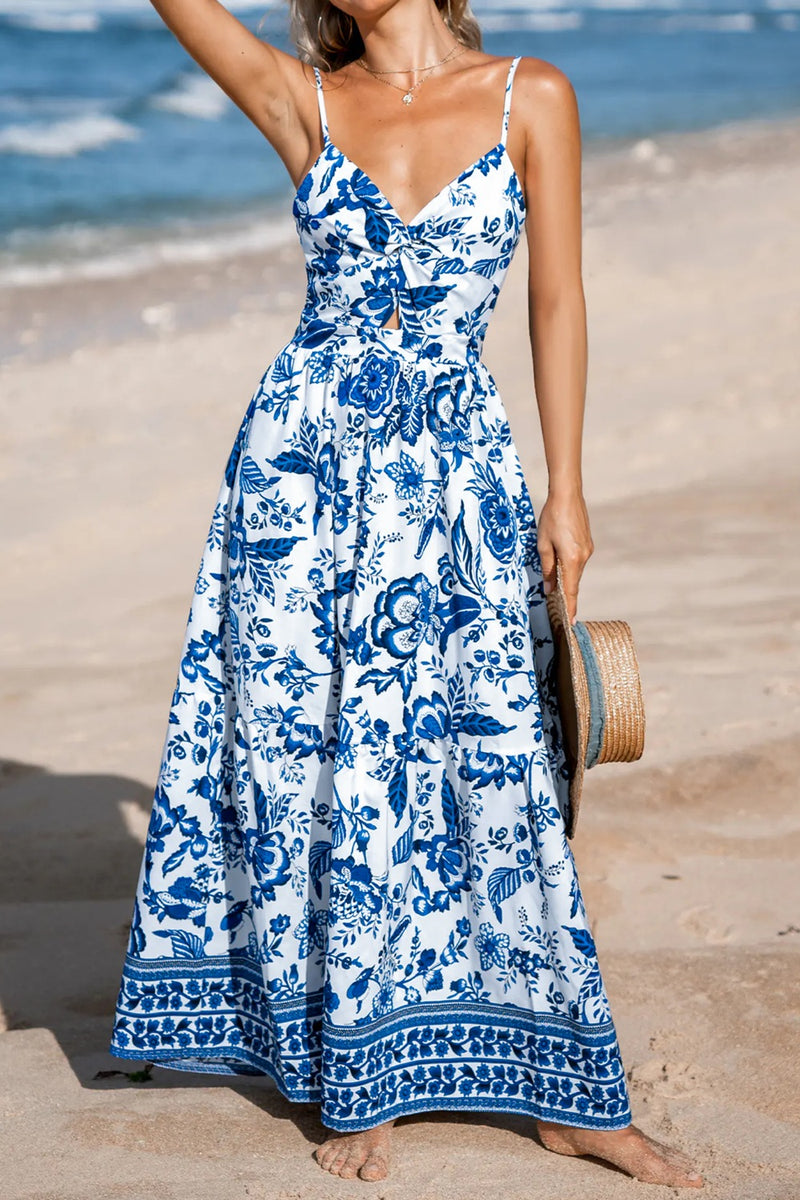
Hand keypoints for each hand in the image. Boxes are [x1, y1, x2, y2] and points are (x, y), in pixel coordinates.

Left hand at [536, 487, 593, 623]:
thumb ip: (546, 568)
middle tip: (558, 608)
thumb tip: (549, 588)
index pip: (571, 590)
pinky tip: (560, 564)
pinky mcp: (587, 543)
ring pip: (575, 570)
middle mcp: (583, 557)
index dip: (570, 607)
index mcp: (572, 559)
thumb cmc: (552, 518)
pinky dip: (570, 567)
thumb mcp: (543, 545)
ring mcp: (588, 549)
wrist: (567, 495)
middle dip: (566, 594)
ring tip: (555, 584)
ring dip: (566, 578)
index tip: (571, 622)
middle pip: (573, 581)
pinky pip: (578, 561)